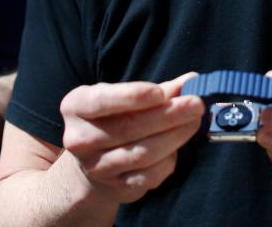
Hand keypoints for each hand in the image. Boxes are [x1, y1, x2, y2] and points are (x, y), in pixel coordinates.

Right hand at [60, 73, 203, 204]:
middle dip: (167, 115)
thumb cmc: (112, 118)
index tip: (161, 93)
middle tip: (196, 104)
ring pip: (141, 153)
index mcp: (75, 106)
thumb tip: (190, 82)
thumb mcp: (123, 97)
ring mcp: (96, 167)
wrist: (92, 161)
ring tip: (194, 121)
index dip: (132, 97)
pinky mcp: (115, 188)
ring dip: (174, 136)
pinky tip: (177, 147)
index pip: (102, 101)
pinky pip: (148, 176)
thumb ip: (157, 90)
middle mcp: (79, 139)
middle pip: (128, 128)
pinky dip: (167, 160)